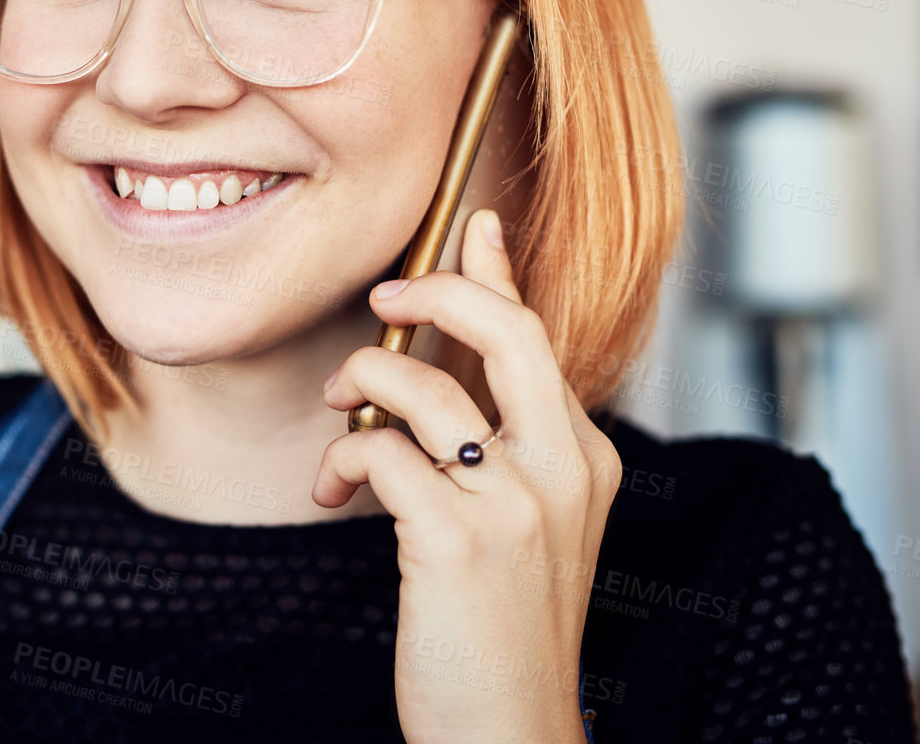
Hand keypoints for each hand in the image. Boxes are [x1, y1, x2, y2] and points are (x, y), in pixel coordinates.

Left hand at [313, 208, 620, 743]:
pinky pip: (381, 450)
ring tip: (335, 422)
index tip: (470, 226)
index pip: (539, 338)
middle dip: (434, 296)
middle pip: (506, 331)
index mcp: (586, 459)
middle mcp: (564, 469)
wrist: (509, 733)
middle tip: (382, 301)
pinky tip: (333, 493)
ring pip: (424, 388)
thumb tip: (445, 373)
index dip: (497, 273)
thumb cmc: (500, 629)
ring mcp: (518, 502)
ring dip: (359, 390)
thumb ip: (498, 443)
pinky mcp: (460, 538)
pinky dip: (343, 459)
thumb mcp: (522, 524)